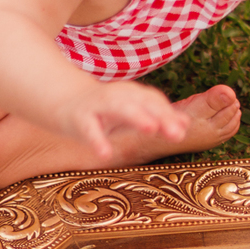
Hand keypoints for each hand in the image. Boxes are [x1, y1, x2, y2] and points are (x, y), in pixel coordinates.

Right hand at [58, 79, 187, 161]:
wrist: (63, 101)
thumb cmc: (104, 110)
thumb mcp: (132, 111)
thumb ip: (157, 117)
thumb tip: (186, 124)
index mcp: (133, 95)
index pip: (155, 101)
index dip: (169, 113)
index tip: (184, 128)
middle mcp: (118, 96)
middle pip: (143, 103)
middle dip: (160, 116)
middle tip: (177, 133)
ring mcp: (98, 106)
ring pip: (119, 108)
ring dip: (136, 117)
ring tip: (150, 129)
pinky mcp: (79, 118)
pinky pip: (89, 130)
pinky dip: (97, 140)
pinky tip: (105, 154)